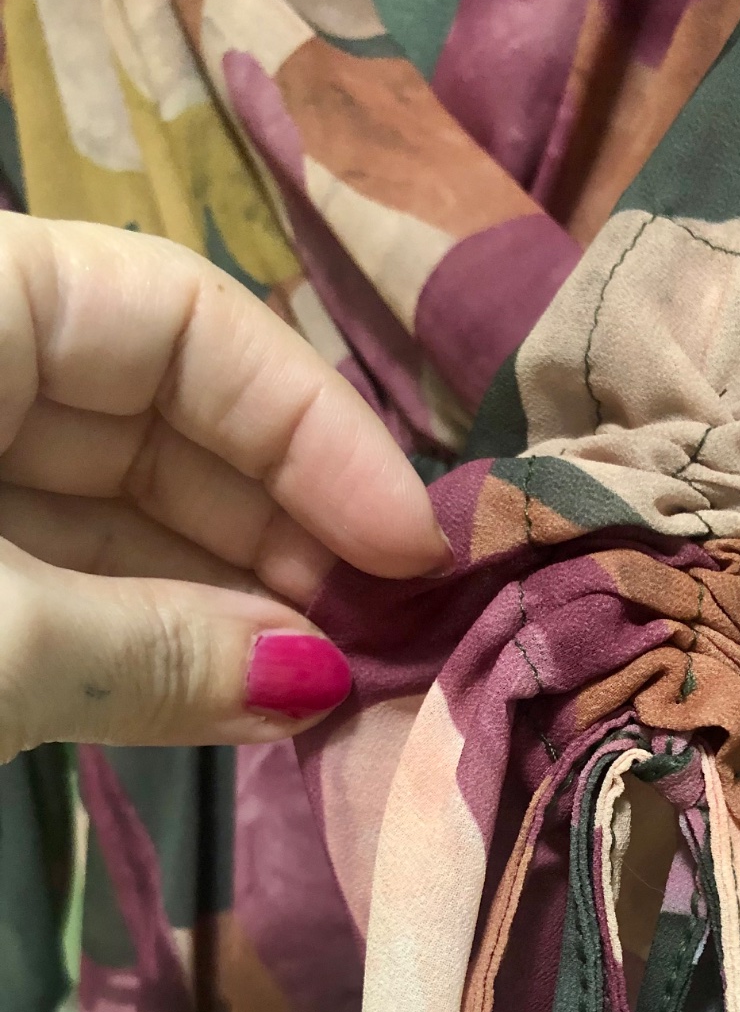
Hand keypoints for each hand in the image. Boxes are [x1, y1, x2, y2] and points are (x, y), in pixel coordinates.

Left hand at [0, 213, 448, 763]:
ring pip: (114, 509)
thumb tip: (315, 686)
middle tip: (384, 637)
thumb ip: (150, 652)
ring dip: (230, 598)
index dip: (317, 431)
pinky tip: (239, 693)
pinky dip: (145, 634)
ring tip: (330, 684)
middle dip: (284, 531)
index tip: (411, 550)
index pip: (186, 318)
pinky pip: (57, 576)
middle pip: (164, 417)